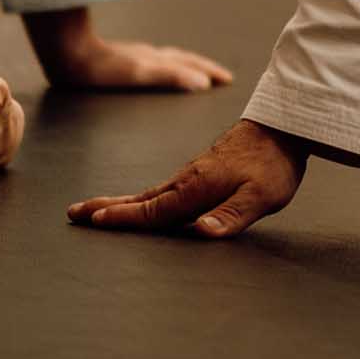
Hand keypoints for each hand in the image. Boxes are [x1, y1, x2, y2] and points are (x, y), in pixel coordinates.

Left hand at [28, 10, 234, 92]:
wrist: (68, 52)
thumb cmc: (102, 68)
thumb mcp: (140, 74)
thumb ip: (171, 76)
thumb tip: (203, 83)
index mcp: (156, 59)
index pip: (190, 64)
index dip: (209, 71)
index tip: (226, 79)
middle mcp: (149, 54)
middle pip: (182, 58)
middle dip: (203, 67)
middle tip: (220, 76)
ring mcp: (134, 55)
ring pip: (168, 57)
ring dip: (186, 64)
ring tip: (195, 71)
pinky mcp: (119, 58)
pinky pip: (152, 60)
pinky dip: (166, 64)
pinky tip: (155, 67)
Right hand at [66, 118, 305, 238]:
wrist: (285, 124)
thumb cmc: (276, 163)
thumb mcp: (263, 196)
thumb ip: (231, 216)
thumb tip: (201, 233)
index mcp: (198, 187)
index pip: (155, 209)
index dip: (125, 218)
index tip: (94, 222)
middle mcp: (188, 179)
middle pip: (142, 198)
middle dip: (108, 207)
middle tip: (74, 213)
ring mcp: (194, 172)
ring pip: (151, 191)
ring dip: (121, 202)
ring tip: (96, 210)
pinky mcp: (202, 170)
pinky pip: (164, 188)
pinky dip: (143, 196)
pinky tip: (143, 202)